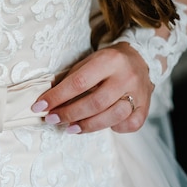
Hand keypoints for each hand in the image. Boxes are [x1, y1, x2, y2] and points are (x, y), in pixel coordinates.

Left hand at [32, 42, 152, 133]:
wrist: (140, 58)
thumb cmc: (106, 62)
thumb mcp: (87, 62)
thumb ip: (70, 79)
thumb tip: (47, 100)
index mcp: (109, 60)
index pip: (79, 82)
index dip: (57, 97)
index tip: (39, 107)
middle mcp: (126, 77)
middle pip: (95, 103)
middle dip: (69, 114)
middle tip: (52, 119)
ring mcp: (139, 93)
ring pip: (113, 116)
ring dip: (88, 126)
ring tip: (70, 128)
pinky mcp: (147, 107)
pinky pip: (130, 125)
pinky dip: (114, 128)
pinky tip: (101, 125)